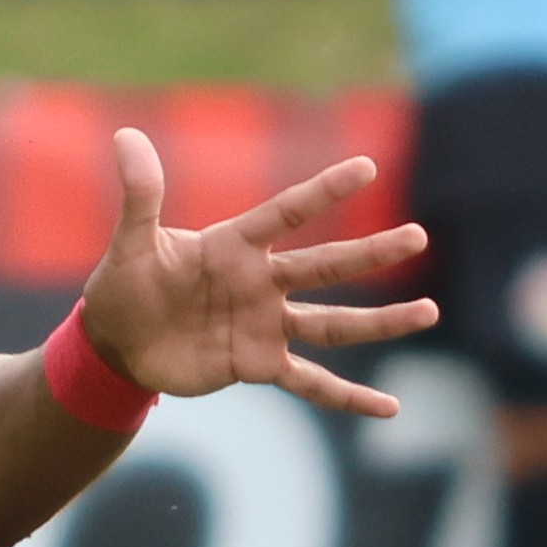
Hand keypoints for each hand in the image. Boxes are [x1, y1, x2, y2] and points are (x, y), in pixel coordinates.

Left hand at [70, 131, 434, 419]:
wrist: (117, 344)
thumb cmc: (126, 283)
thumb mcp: (132, 241)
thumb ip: (141, 194)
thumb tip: (125, 137)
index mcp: (235, 245)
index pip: (287, 213)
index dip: (324, 192)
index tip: (366, 168)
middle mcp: (261, 282)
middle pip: (326, 266)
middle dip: (372, 253)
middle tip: (418, 236)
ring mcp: (266, 325)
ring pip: (334, 324)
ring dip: (381, 321)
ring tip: (428, 311)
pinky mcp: (259, 365)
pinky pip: (313, 383)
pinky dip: (349, 398)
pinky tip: (389, 409)